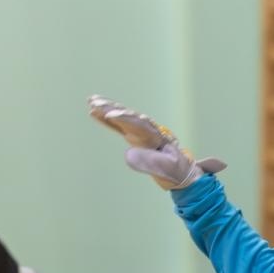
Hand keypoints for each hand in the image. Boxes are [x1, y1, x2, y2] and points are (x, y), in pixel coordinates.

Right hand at [88, 95, 225, 189]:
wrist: (182, 171)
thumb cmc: (176, 171)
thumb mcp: (167, 169)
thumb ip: (150, 162)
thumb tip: (128, 154)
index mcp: (156, 136)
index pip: (139, 124)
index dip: (125, 118)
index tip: (111, 115)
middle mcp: (147, 130)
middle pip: (128, 116)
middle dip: (112, 108)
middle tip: (96, 103)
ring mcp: (140, 132)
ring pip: (122, 117)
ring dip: (107, 108)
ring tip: (91, 101)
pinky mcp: (133, 136)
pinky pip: (117, 125)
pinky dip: (106, 118)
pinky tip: (92, 112)